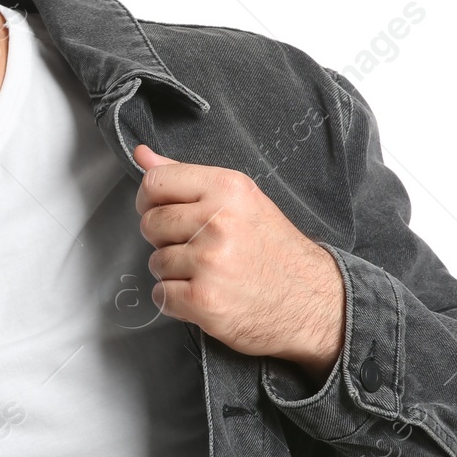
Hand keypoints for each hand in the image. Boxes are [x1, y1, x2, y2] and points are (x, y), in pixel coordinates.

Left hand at [133, 143, 344, 379]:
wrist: (314, 301)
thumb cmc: (275, 249)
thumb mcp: (240, 200)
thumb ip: (186, 177)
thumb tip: (142, 155)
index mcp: (227, 189)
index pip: (156, 181)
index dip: (150, 199)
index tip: (161, 210)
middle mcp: (218, 221)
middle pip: (150, 223)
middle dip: (164, 239)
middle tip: (197, 248)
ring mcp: (210, 262)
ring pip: (155, 262)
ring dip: (174, 272)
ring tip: (208, 273)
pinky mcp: (204, 300)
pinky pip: (161, 295)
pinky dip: (176, 301)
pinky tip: (205, 294)